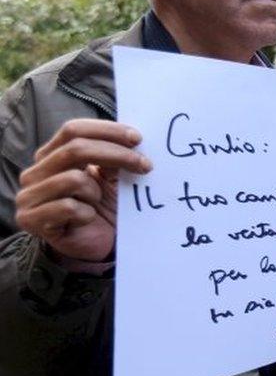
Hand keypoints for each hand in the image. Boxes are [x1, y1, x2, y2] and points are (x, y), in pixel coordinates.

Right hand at [15, 119, 150, 261]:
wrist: (97, 245)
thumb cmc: (104, 208)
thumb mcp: (110, 177)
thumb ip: (112, 155)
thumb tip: (131, 137)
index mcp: (50, 156)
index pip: (73, 130)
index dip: (107, 131)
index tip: (138, 139)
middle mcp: (35, 173)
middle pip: (75, 149)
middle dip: (116, 154)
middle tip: (145, 165)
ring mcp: (29, 196)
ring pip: (73, 178)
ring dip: (96, 191)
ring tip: (98, 203)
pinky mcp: (31, 220)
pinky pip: (68, 207)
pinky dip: (86, 214)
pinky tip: (88, 220)